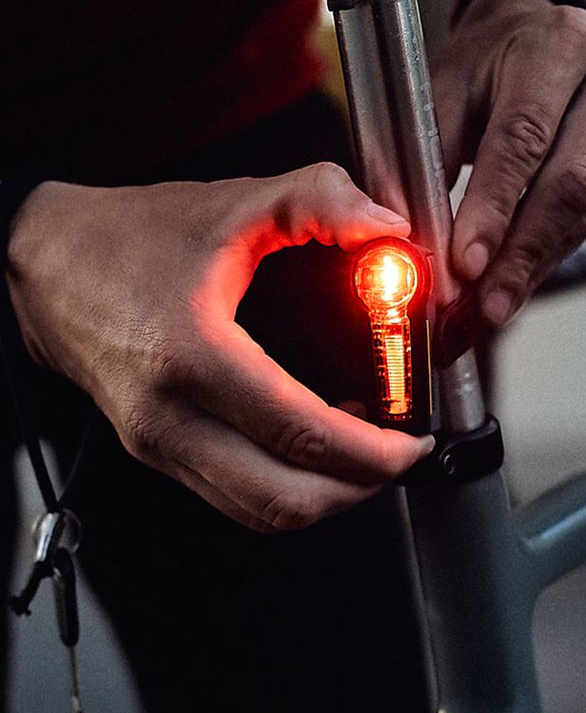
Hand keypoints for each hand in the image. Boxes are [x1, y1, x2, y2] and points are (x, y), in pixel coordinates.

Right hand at [5, 165, 433, 531]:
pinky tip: (312, 448)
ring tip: (364, 454)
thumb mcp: (234, 203)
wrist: (45, 264)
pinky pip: (232, 497)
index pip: (300, 434)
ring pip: (257, 511)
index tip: (412, 441)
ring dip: (324, 496)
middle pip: (283, 499)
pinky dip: (285, 487)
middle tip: (398, 456)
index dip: (371, 451)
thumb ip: (321, 201)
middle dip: (359, 488)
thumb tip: (388, 227)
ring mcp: (157, 444)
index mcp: (192, 354)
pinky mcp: (156, 451)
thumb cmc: (129, 237)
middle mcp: (168, 417)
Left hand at [433, 0, 585, 327]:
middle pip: (572, 180)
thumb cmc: (487, 61)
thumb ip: (429, 152)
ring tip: (497, 305)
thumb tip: (418, 233)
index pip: (525, 136)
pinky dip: (553, 253)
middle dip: (525, 251)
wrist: (541, 34)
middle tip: (488, 304)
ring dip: (539, 263)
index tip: (467, 264)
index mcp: (559, 44)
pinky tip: (521, 280)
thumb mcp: (447, 85)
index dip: (496, 206)